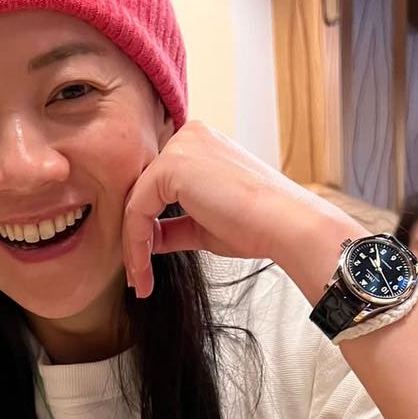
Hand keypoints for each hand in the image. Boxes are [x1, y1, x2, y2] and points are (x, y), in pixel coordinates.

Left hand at [121, 122, 360, 297]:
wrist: (285, 225)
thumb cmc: (256, 226)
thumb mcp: (204, 226)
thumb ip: (173, 227)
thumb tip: (147, 240)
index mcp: (199, 145)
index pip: (156, 188)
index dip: (145, 229)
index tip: (142, 267)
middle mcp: (188, 137)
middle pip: (142, 193)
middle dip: (135, 239)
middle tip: (136, 278)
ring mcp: (179, 147)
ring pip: (135, 203)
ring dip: (133, 247)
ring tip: (139, 282)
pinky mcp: (171, 164)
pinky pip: (136, 210)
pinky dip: (135, 244)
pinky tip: (142, 271)